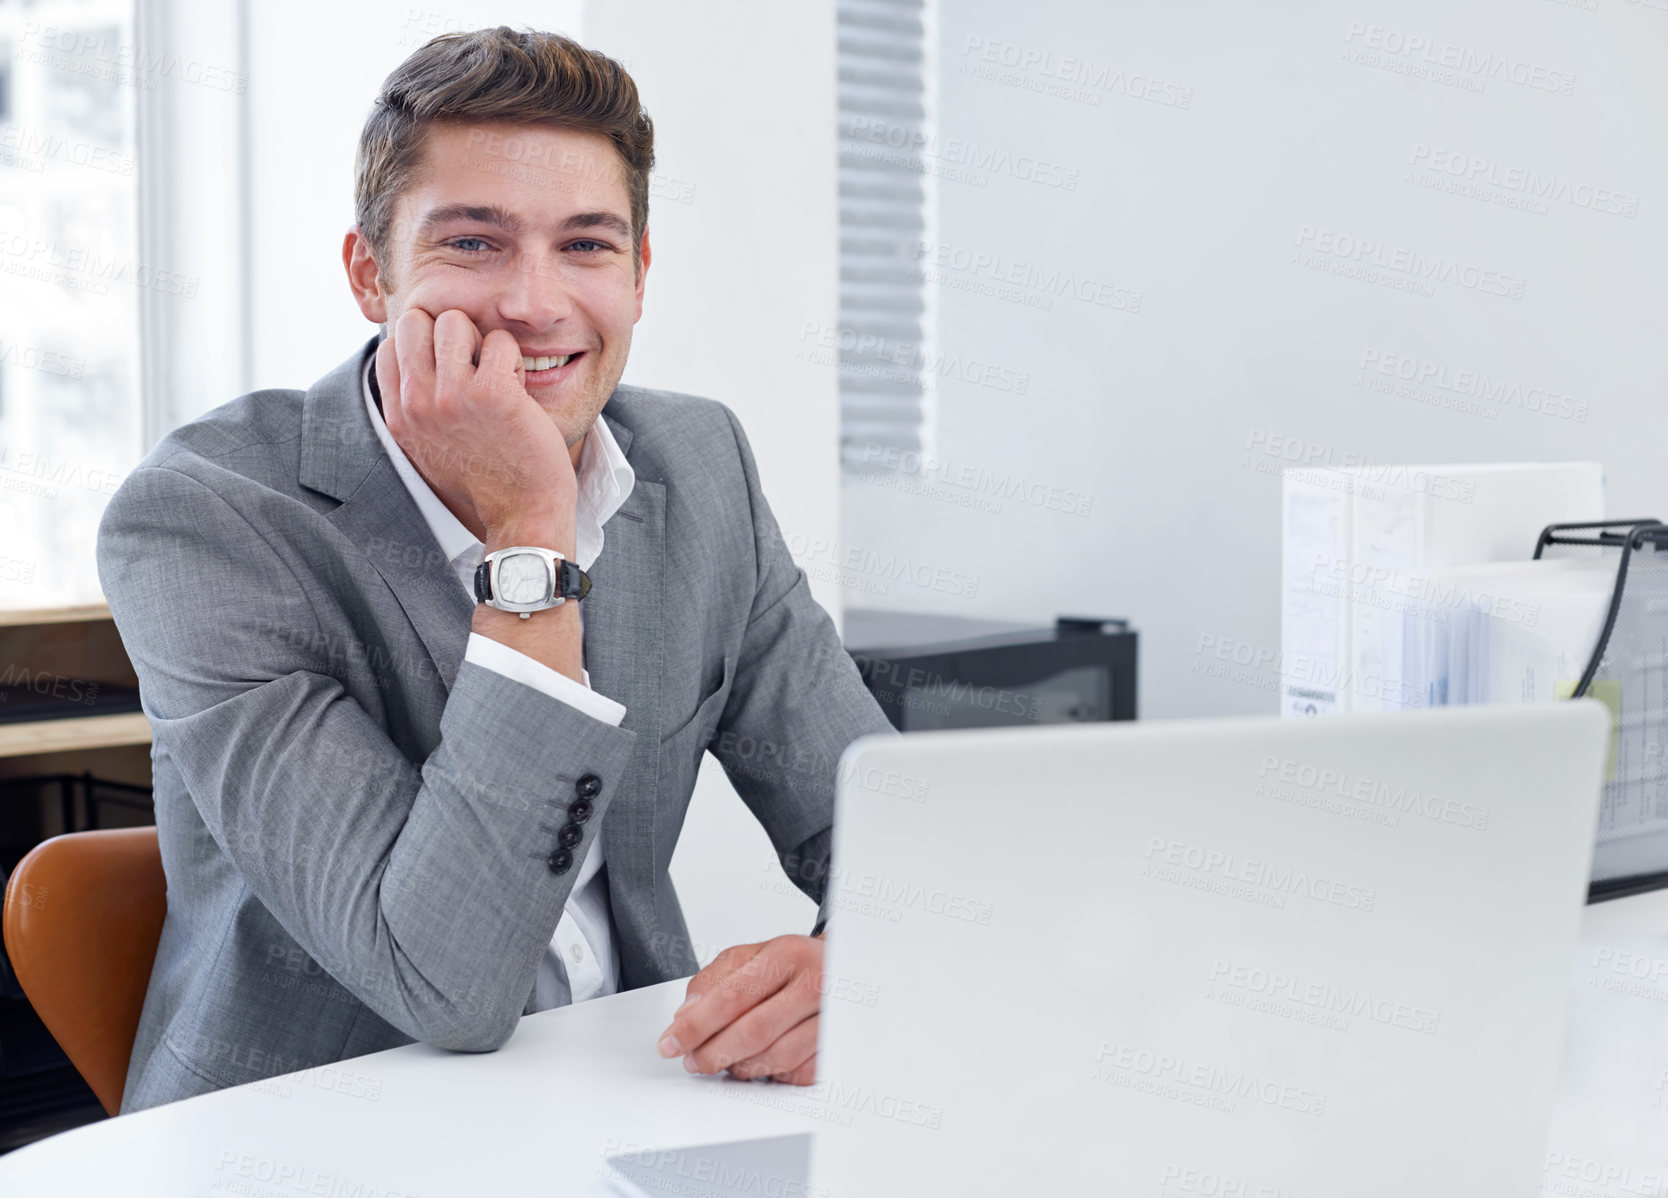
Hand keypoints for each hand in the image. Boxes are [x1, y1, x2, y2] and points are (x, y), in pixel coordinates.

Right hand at [376, 307, 576, 541]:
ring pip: (454, 321)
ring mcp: (453, 396)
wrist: (522, 509)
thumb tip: (407, 361)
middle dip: (448, 333)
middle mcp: (418, 403)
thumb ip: (412, 408)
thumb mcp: (427, 447)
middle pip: (416, 321)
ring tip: (494, 373)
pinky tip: (516, 386)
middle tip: (471, 365)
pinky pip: (499, 341)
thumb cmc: (482, 476)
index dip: (423, 345)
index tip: (448, 370)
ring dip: (481, 341)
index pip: (391, 345)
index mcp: (400, 416)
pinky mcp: (493, 393)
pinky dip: (512, 357)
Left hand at [656, 934, 823, 1083]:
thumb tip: (687, 1015)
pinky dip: (769, 1074)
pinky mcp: (838, 1047)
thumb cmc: (792, 964)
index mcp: (788, 954)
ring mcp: (832, 1018)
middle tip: (693, 1060)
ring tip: (723, 1059)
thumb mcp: (751, 955)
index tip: (671, 1041)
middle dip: (712, 1053)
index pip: (732, 996)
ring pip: (775, 1058)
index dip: (695, 1025)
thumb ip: (714, 980)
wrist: (843, 970)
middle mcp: (816, 983)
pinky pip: (795, 1074)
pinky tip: (757, 1062)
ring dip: (740, 1066)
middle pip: (753, 1032)